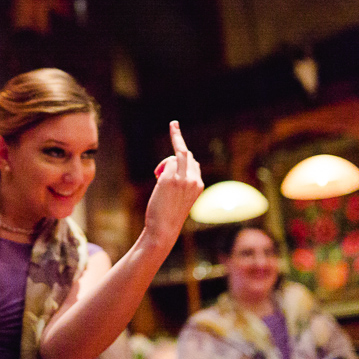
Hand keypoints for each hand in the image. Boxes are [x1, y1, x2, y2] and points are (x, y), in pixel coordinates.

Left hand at [145, 121, 203, 245]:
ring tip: (159, 177)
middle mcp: (194, 180)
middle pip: (187, 155)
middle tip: (173, 128)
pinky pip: (167, 163)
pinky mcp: (170, 179)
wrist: (163, 230)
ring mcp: (183, 179)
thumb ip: (181, 181)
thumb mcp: (180, 198)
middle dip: (177, 144)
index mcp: (199, 186)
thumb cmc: (168, 216)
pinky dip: (161, 168)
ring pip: (177, 156)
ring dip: (165, 164)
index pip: (193, 163)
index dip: (184, 155)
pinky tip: (158, 178)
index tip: (175, 128)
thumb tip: (174, 163)